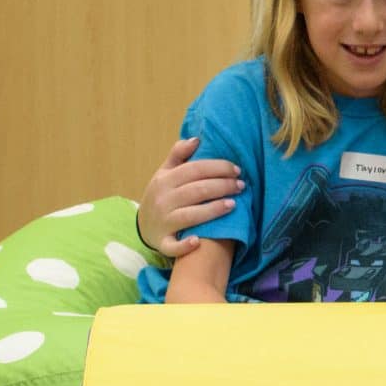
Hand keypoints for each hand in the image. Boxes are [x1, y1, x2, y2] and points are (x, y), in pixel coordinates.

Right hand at [140, 136, 244, 256]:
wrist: (143, 225)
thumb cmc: (162, 195)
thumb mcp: (165, 173)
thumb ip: (179, 154)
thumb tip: (197, 138)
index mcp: (164, 180)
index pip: (194, 169)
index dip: (218, 168)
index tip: (237, 169)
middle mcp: (163, 200)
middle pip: (197, 191)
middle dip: (222, 186)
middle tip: (242, 186)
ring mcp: (162, 222)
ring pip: (190, 215)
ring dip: (213, 210)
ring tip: (234, 204)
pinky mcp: (163, 242)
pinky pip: (173, 246)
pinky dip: (184, 245)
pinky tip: (198, 241)